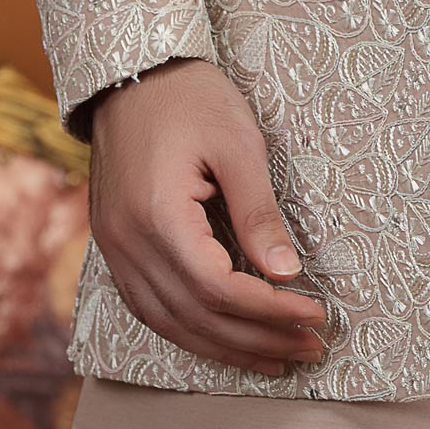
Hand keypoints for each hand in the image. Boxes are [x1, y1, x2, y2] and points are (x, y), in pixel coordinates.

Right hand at [86, 58, 328, 377]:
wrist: (130, 71)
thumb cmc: (190, 97)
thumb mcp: (238, 145)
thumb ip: (259, 213)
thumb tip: (286, 273)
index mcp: (157, 215)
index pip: (218, 288)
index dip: (269, 311)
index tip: (315, 314)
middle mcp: (128, 242)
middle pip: (195, 316)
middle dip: (256, 339)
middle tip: (310, 348)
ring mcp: (114, 247)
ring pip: (169, 323)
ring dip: (225, 347)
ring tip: (277, 357)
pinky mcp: (114, 245)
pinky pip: (150, 307)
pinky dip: (191, 330)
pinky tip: (226, 337)